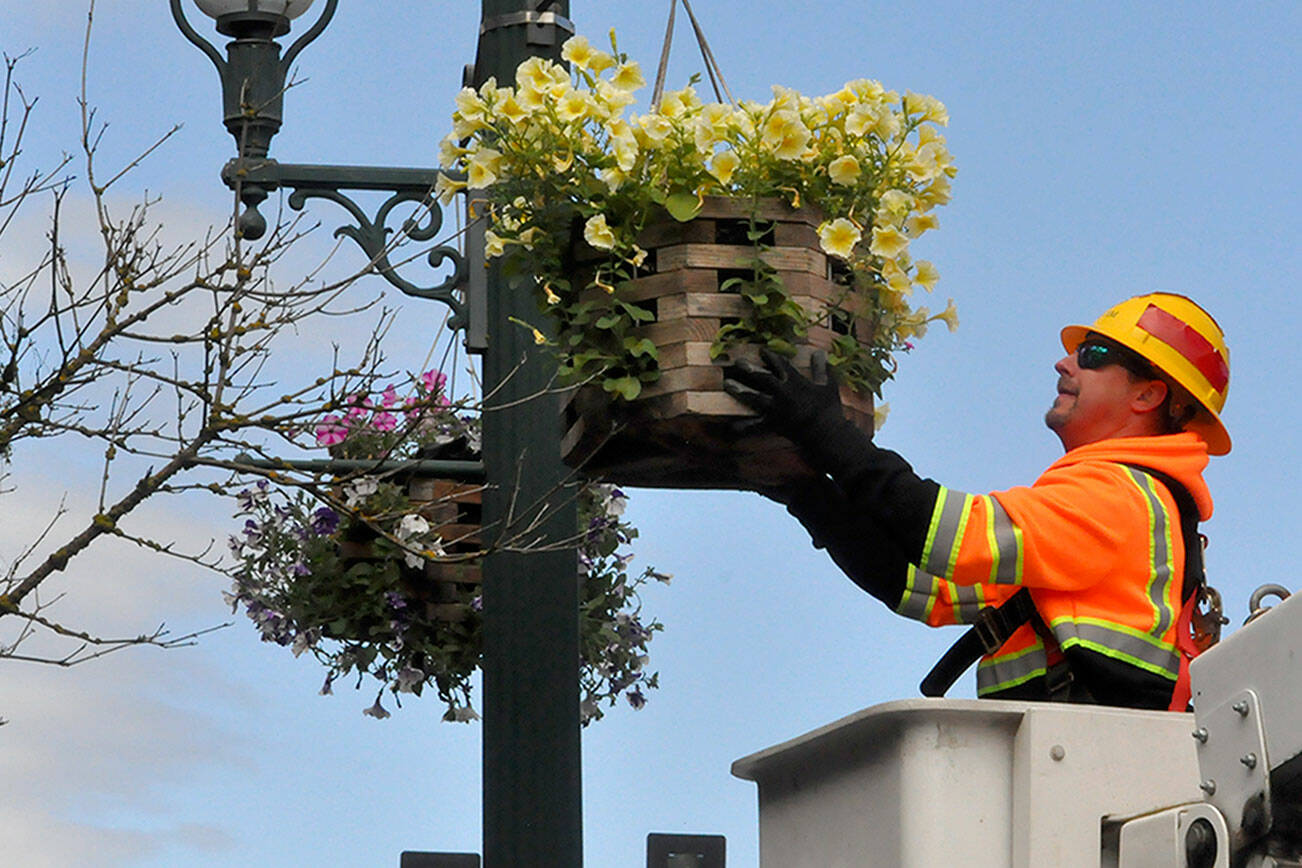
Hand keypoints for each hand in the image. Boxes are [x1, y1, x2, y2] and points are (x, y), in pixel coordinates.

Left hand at [723, 348, 845, 442]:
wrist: (826, 434)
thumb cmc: (829, 409)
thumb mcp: (828, 385)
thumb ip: (821, 368)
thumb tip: (820, 352)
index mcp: (796, 382)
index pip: (780, 364)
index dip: (770, 356)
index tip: (762, 351)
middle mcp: (783, 393)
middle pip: (763, 378)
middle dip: (750, 369)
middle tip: (738, 362)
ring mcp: (776, 409)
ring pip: (754, 398)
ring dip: (740, 390)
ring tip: (727, 384)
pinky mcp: (773, 425)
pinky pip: (756, 426)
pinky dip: (744, 427)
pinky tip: (732, 427)